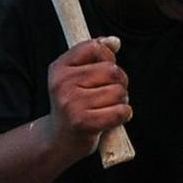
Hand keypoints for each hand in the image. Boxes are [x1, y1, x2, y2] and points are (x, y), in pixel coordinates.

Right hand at [42, 36, 131, 159]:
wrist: (59, 140)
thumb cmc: (74, 104)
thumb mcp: (77, 76)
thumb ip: (96, 55)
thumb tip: (114, 41)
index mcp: (59, 68)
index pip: (94, 47)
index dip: (108, 56)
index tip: (104, 69)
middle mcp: (62, 84)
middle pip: (112, 70)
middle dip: (120, 81)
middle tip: (109, 94)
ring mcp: (72, 104)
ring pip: (119, 91)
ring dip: (122, 100)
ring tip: (108, 107)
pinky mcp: (83, 123)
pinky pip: (120, 111)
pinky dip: (124, 114)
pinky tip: (113, 119)